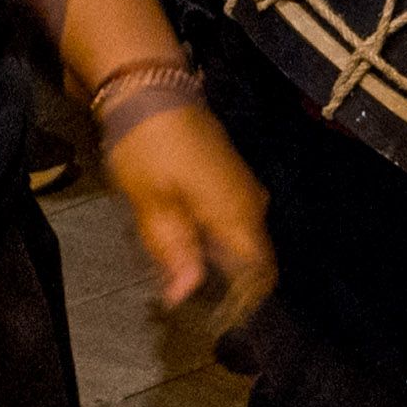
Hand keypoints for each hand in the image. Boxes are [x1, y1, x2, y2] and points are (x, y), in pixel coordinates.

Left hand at [96, 96, 274, 317]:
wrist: (148, 87)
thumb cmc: (148, 148)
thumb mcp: (152, 205)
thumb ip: (174, 252)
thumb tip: (185, 296)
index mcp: (238, 216)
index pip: (258, 275)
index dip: (239, 303)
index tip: (212, 319)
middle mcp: (250, 204)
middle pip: (248, 260)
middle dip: (222, 283)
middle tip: (187, 298)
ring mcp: (240, 186)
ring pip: (236, 239)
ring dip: (213, 259)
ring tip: (177, 272)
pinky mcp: (226, 174)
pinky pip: (227, 218)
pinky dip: (208, 235)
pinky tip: (179, 239)